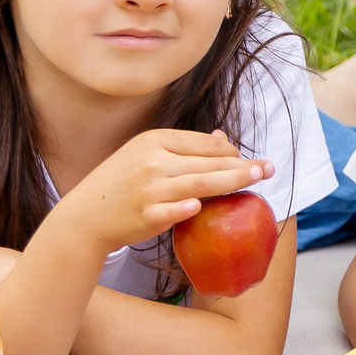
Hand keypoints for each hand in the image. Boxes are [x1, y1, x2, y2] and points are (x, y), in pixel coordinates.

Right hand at [48, 128, 272, 256]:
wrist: (86, 215)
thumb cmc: (122, 183)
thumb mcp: (147, 155)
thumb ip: (184, 148)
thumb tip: (223, 139)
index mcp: (155, 141)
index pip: (204, 143)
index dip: (231, 152)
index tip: (248, 160)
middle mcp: (153, 162)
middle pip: (208, 162)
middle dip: (242, 165)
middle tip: (269, 168)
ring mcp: (149, 189)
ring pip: (200, 184)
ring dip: (233, 181)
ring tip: (257, 179)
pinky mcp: (145, 216)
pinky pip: (172, 211)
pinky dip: (186, 208)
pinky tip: (201, 206)